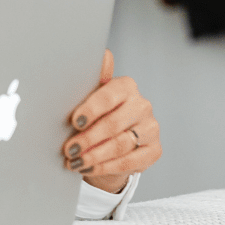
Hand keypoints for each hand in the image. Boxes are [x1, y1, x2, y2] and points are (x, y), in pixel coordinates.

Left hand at [63, 50, 161, 193]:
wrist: (109, 138)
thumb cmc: (95, 113)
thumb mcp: (88, 95)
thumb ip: (90, 79)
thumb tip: (102, 55)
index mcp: (126, 86)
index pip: (108, 96)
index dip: (91, 110)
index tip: (75, 121)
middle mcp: (142, 105)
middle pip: (113, 124)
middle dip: (88, 138)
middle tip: (69, 149)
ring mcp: (151, 128)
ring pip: (121, 145)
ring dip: (94, 156)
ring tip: (75, 161)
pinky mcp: (154, 150)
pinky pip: (130, 162)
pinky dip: (106, 167)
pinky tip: (89, 168)